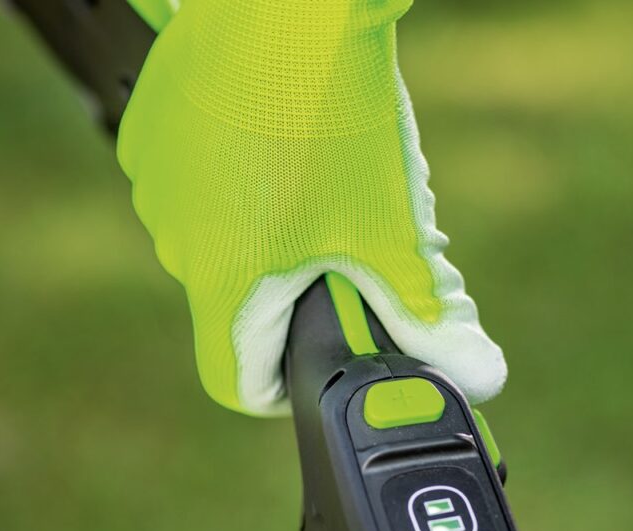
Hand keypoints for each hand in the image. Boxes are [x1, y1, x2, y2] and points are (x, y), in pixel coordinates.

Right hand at [119, 0, 505, 414]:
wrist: (290, 5)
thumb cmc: (338, 119)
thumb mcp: (390, 233)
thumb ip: (429, 319)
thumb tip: (481, 381)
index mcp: (228, 285)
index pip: (238, 385)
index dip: (286, 390)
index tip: (325, 362)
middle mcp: (178, 248)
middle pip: (240, 315)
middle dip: (295, 304)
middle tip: (346, 259)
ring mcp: (157, 192)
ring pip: (219, 253)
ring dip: (267, 247)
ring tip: (315, 197)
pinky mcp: (151, 141)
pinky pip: (195, 198)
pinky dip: (236, 198)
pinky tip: (275, 156)